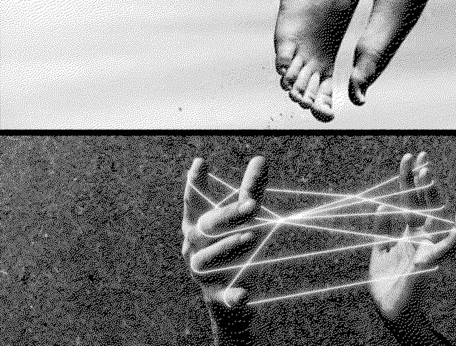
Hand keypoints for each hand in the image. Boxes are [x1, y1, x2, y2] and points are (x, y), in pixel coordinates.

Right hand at [181, 156, 268, 312]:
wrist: (226, 297)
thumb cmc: (233, 244)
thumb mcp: (241, 218)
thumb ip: (250, 190)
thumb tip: (260, 158)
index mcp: (197, 224)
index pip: (194, 201)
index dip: (196, 183)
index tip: (201, 162)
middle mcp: (194, 247)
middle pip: (205, 227)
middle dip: (228, 215)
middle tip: (253, 205)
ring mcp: (203, 273)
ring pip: (208, 259)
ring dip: (229, 246)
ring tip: (250, 236)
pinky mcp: (218, 296)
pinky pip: (224, 297)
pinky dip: (233, 295)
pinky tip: (245, 294)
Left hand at [369, 152, 455, 322]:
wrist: (393, 313)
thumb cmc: (387, 284)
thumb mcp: (379, 251)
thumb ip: (382, 229)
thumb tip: (382, 206)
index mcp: (408, 232)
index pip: (409, 199)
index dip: (409, 179)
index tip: (408, 157)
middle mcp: (420, 235)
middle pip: (423, 201)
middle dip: (422, 179)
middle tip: (422, 155)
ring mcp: (427, 246)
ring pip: (434, 215)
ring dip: (432, 194)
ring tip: (429, 173)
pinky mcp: (432, 261)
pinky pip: (448, 245)